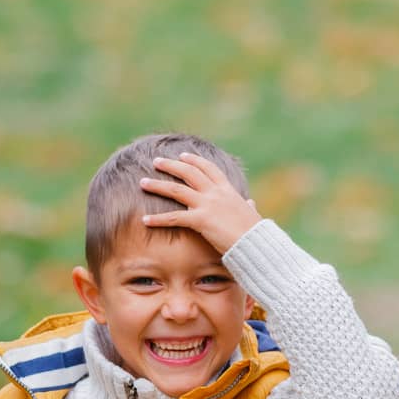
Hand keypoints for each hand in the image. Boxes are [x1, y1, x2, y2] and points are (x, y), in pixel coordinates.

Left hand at [138, 152, 262, 254]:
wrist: (256, 243)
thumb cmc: (255, 233)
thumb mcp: (252, 214)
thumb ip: (248, 206)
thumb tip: (251, 203)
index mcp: (228, 190)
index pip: (209, 169)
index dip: (194, 160)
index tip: (182, 155)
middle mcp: (216, 193)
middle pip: (189, 173)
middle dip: (171, 165)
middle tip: (156, 161)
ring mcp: (207, 205)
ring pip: (176, 190)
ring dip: (158, 185)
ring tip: (142, 182)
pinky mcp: (201, 220)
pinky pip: (174, 218)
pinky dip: (158, 219)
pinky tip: (145, 220)